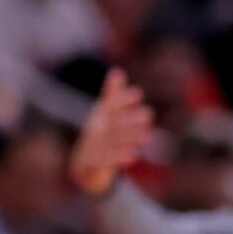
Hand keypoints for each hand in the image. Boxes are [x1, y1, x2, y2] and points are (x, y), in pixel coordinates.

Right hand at [71, 68, 155, 195]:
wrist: (84, 163)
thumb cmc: (101, 133)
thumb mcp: (105, 114)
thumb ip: (113, 95)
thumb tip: (117, 71)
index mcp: (100, 116)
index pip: (110, 104)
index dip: (123, 99)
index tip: (138, 94)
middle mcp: (96, 129)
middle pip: (113, 123)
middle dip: (130, 119)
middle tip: (148, 114)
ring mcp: (94, 146)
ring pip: (113, 142)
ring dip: (130, 138)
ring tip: (148, 136)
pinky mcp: (94, 163)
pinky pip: (107, 160)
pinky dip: (120, 158)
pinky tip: (133, 156)